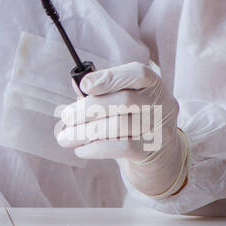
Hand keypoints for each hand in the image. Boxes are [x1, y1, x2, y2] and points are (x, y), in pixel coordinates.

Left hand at [55, 61, 188, 198]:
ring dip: (85, 131)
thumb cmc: (133, 117)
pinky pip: (121, 147)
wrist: (160, 151)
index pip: (137, 73)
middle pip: (124, 101)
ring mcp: (159, 127)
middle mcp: (161, 102)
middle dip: (88, 108)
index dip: (110, 77)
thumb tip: (76, 83)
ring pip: (119, 125)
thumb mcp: (122, 98)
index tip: (84, 85)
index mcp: (152, 82)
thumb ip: (101, 90)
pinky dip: (96, 148)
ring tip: (65, 137)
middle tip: (66, 117)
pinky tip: (80, 149)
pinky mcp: (152, 149)